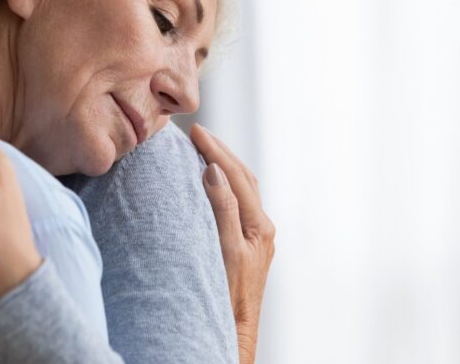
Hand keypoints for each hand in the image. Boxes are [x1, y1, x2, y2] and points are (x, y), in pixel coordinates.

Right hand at [190, 124, 274, 363]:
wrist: (233, 326)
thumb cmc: (228, 294)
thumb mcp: (225, 250)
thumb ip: (223, 210)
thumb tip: (214, 171)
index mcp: (259, 225)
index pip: (236, 176)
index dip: (217, 151)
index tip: (197, 132)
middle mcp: (261, 226)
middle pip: (242, 177)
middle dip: (222, 151)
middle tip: (198, 132)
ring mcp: (255, 233)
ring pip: (241, 187)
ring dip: (224, 164)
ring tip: (204, 147)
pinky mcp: (245, 240)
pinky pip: (236, 201)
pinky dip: (223, 182)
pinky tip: (210, 179)